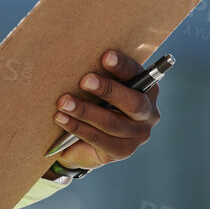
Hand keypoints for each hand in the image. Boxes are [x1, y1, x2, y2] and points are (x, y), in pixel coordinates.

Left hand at [44, 50, 162, 176]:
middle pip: (133, 102)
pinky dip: (77, 127)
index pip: (138, 75)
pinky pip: (98, 138)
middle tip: (84, 80)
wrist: (82, 141)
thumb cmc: (93, 102)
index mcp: (147, 90)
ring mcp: (137, 136)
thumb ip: (98, 74)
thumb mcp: (98, 88)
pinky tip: (61, 118)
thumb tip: (78, 57)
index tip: (105, 56)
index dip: (123, 66)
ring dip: (85, 110)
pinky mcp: (122, 152)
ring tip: (64, 102)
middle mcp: (148, 114)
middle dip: (107, 89)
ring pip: (111, 122)